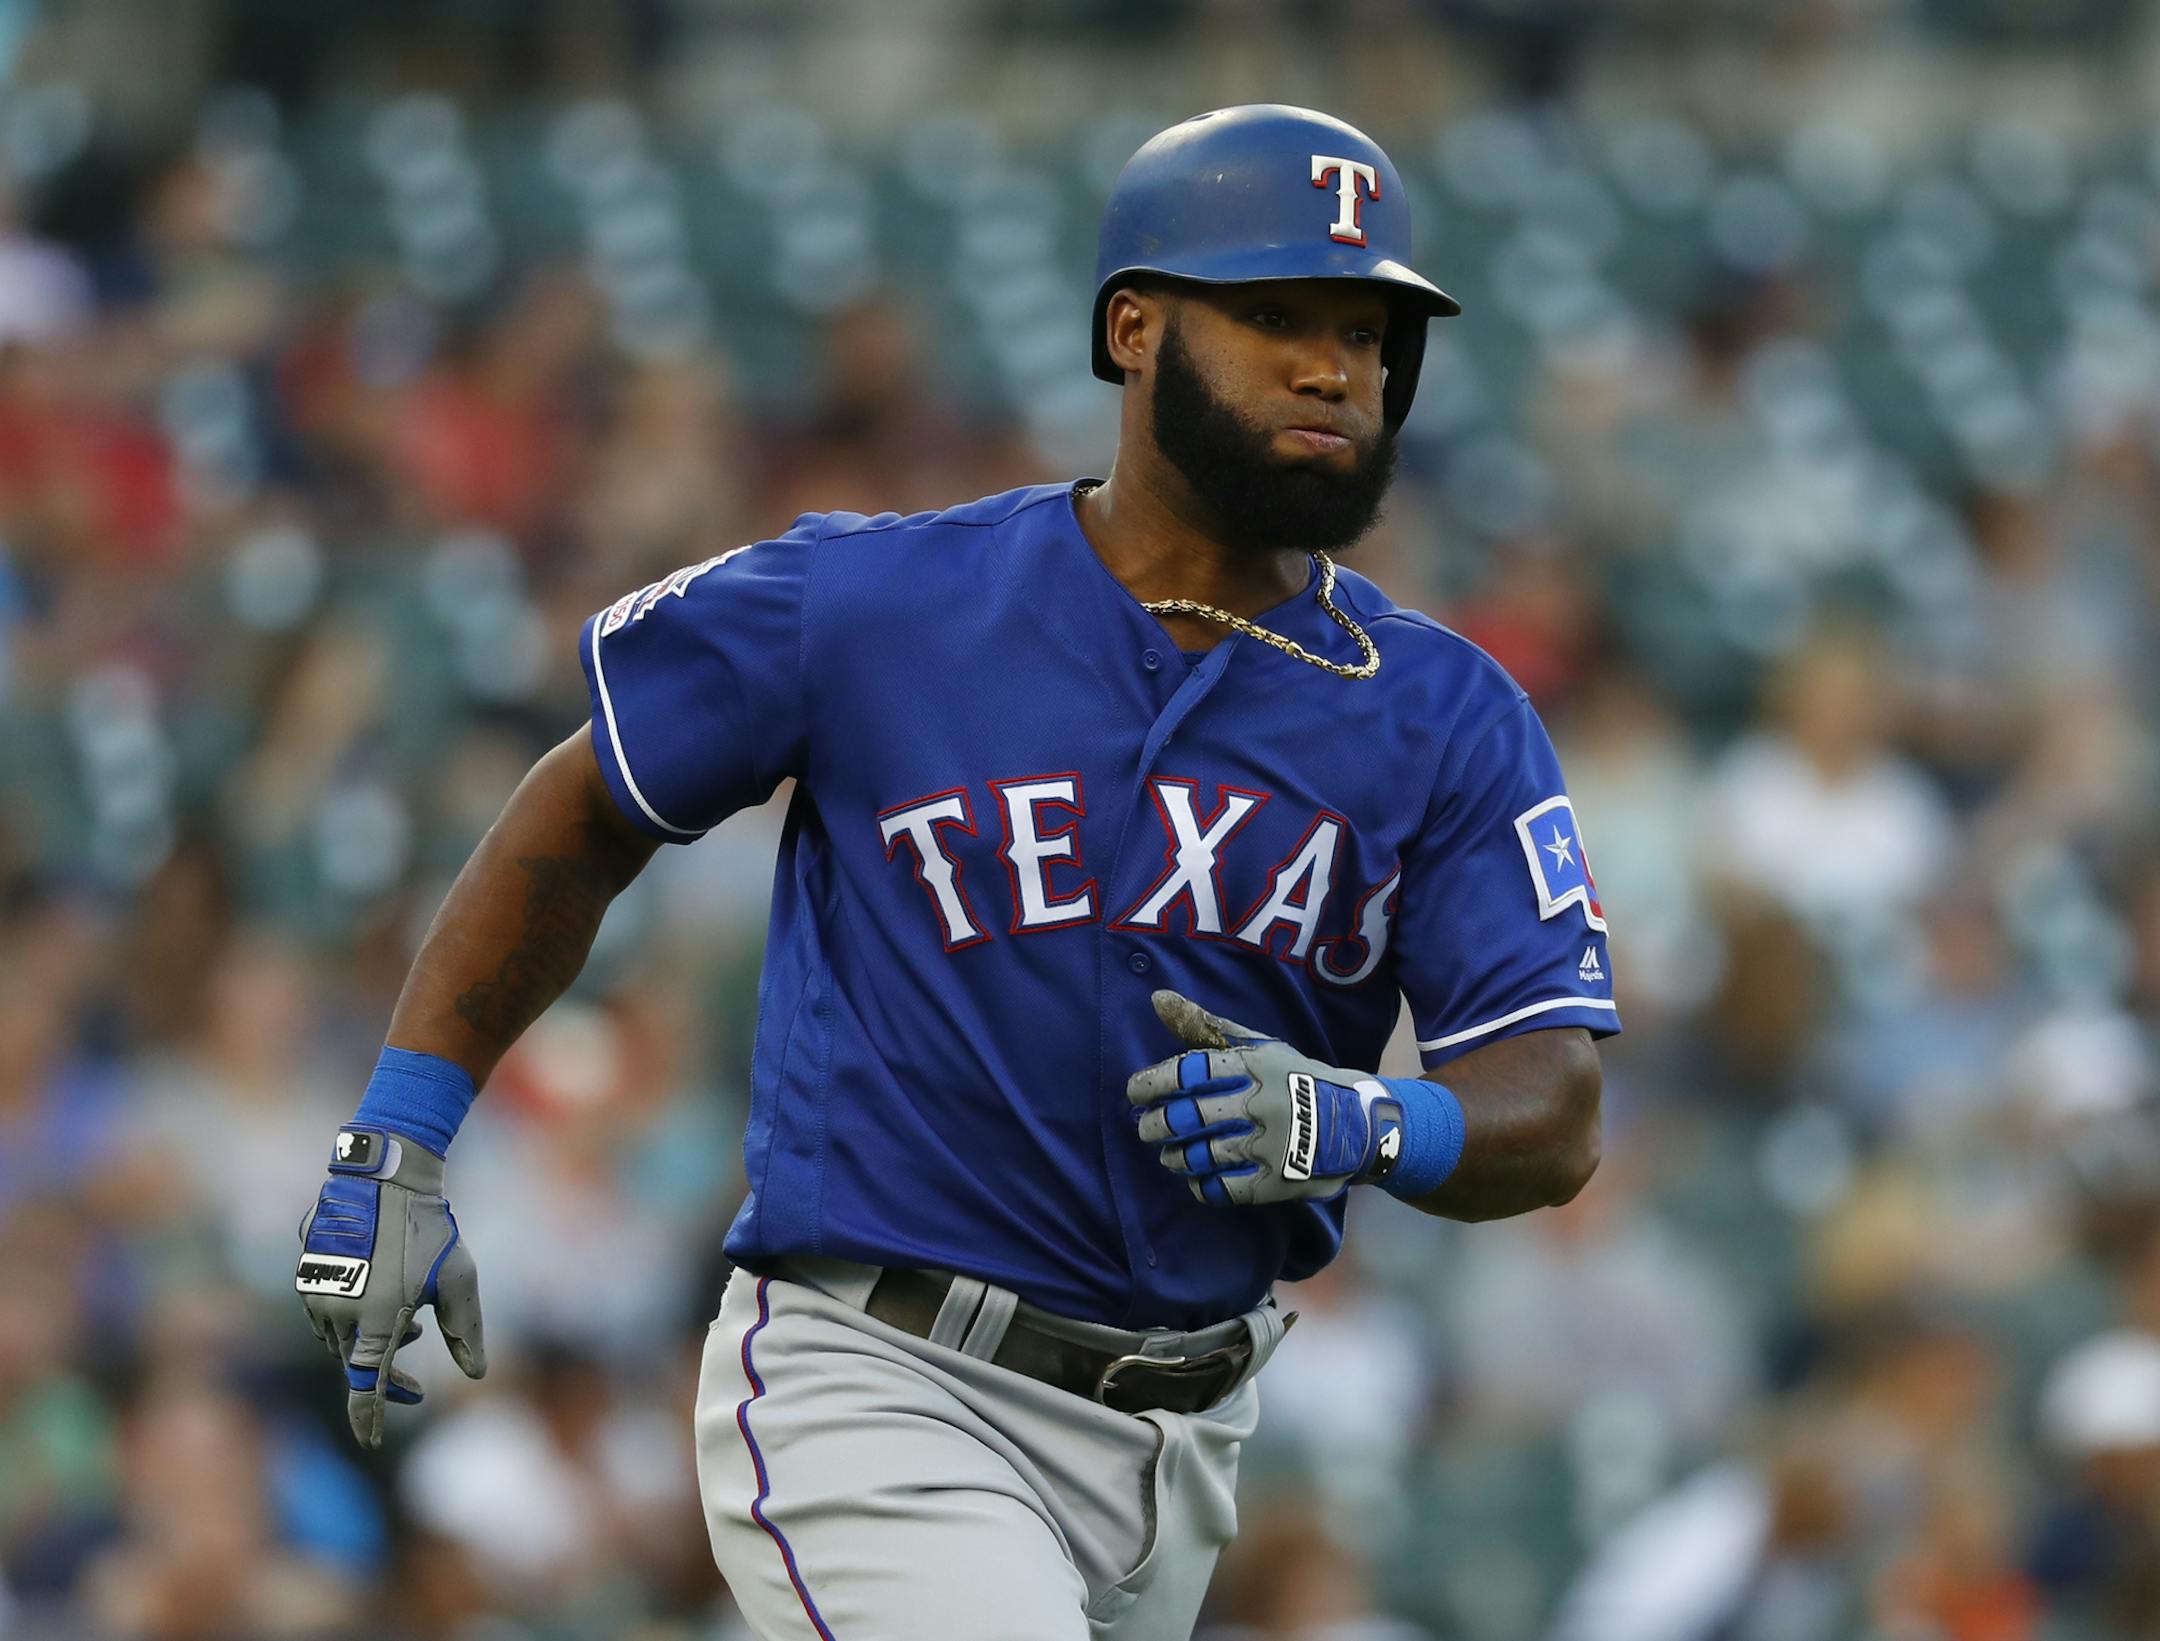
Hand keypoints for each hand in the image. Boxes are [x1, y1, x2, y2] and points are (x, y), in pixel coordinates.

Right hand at [295, 1125, 484, 1446]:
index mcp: (377, 1321)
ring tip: (410, 1317)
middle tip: (417, 1366)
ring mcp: (316, 1292)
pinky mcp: (305, 1273)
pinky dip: (351, 1317)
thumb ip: (466, 1331)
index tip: (370, 1441)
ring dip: (370, 1340)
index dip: (368, 1416)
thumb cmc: (429, 1229)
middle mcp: (338, 1313)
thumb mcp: (459, 1281)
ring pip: (340, 1338)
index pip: (365, 1386)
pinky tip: (381, 1293)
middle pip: (355, 1362)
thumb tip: (477, 1374)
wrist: (385, 1177)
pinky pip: (325, 1311)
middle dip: (385, 1369)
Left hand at [1126, 990, 1404, 1206]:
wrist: (1360, 1124)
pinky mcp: (1278, 1182)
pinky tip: (1196, 1179)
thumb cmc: (1297, 1080)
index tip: (1134, 1093)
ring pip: (1201, 1155)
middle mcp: (1262, 1103)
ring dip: (1174, 1157)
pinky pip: (1224, 1189)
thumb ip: (1208, 1028)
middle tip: (1145, 1129)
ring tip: (1168, 1154)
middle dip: (1155, 1125)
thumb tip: (1156, 999)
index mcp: (1256, 1065)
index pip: (1190, 1070)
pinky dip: (1201, 1186)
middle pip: (1188, 1116)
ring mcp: (1271, 1145)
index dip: (1153, 1082)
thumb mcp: (1261, 1048)